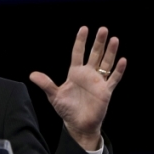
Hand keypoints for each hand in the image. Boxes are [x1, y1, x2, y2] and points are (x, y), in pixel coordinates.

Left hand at [30, 27, 125, 150]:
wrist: (78, 125)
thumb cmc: (67, 110)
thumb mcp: (54, 96)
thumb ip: (46, 84)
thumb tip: (31, 75)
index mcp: (75, 73)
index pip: (78, 53)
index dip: (80, 41)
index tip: (84, 29)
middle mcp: (88, 74)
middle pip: (94, 54)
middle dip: (98, 42)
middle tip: (103, 29)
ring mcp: (98, 82)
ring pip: (106, 63)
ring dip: (110, 52)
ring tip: (114, 39)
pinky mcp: (106, 91)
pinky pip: (114, 79)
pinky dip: (118, 70)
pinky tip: (122, 60)